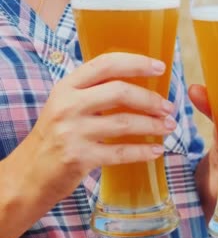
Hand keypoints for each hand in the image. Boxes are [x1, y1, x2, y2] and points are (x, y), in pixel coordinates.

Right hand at [23, 52, 175, 200]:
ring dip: (153, 125)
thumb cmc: (57, 136)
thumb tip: (142, 83)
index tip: (160, 68)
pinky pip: (120, 152)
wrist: (28, 174)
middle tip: (169, 108)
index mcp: (68, 86)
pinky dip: (143, 151)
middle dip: (150, 99)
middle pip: (120, 92)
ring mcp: (72, 131)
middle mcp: (67, 105)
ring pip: (124, 122)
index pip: (106, 64)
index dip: (137, 63)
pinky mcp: (78, 157)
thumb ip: (96, 92)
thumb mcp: (67, 105)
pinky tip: (157, 150)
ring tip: (169, 127)